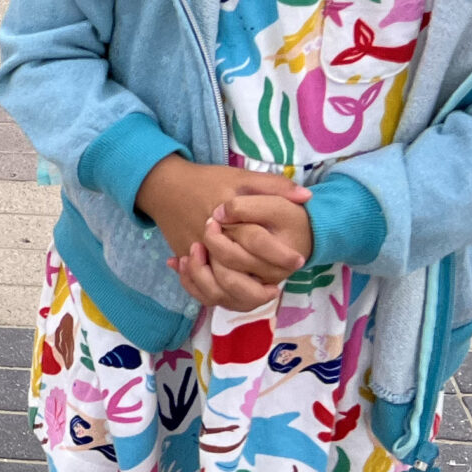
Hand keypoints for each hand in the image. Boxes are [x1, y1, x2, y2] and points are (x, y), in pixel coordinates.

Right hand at [135, 158, 310, 311]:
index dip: (279, 254)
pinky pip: (200, 287)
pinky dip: (218, 295)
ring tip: (261, 293)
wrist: (164, 187)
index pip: (255, 241)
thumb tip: (307, 197)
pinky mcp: (185, 259)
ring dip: (239, 295)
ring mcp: (195, 252)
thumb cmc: (207, 181)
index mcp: (227, 217)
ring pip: (216, 288)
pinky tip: (236, 293)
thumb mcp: (241, 176)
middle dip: (260, 287)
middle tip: (278, 286)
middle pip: (234, 274)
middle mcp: (209, 239)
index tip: (298, 261)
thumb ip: (274, 185)